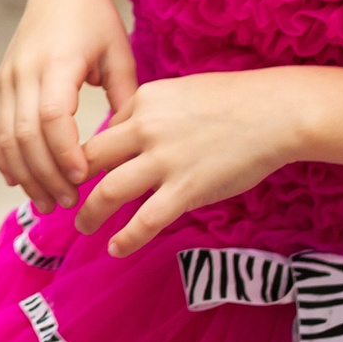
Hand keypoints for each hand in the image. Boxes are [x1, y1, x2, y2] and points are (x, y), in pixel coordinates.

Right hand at [0, 0, 135, 209]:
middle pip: (24, 134)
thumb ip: (125, 98)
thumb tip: (127, 145)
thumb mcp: (119, 54)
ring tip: (47, 201)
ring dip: (24, 173)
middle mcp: (24, 72)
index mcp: (56, 63)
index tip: (84, 178)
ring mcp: (6, 79)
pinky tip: (18, 181)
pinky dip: (3, 158)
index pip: (52, 116)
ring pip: (5, 137)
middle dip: (46, 174)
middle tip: (69, 203)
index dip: (65, 151)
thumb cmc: (95, 20)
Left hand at [76, 70, 304, 254]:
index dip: (93, 155)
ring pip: (108, 191)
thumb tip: (129, 134)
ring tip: (83, 228)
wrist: (278, 112)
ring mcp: (164, 160)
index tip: (86, 172)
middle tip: (65, 199)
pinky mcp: (186, 189)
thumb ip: (151, 114)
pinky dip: (126, 238)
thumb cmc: (236, 102)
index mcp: (142, 101)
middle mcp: (144, 129)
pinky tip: (116, 248)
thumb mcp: (180, 93)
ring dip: (90, 214)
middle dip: (72, 183)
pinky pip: (145, 219)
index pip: (105, 131)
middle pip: (90, 159)